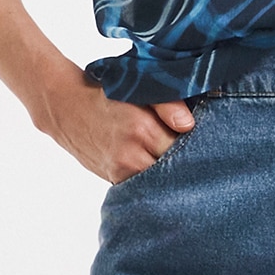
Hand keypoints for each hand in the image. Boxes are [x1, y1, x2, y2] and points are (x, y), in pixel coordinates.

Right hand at [34, 62, 196, 182]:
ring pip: (160, 183)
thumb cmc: (107, 93)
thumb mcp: (138, 87)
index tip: (209, 144)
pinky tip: (158, 170)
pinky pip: (143, 186)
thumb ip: (168, 103)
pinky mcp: (113, 181)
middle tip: (200, 156)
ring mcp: (120, 173)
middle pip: (176, 170)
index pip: (186, 148)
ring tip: (178, 163)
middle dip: (188, 163)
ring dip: (171, 174)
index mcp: (142, 129)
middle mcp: (130, 156)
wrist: (65, 107)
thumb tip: (189, 126)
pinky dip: (153, 181)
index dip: (200, 146)